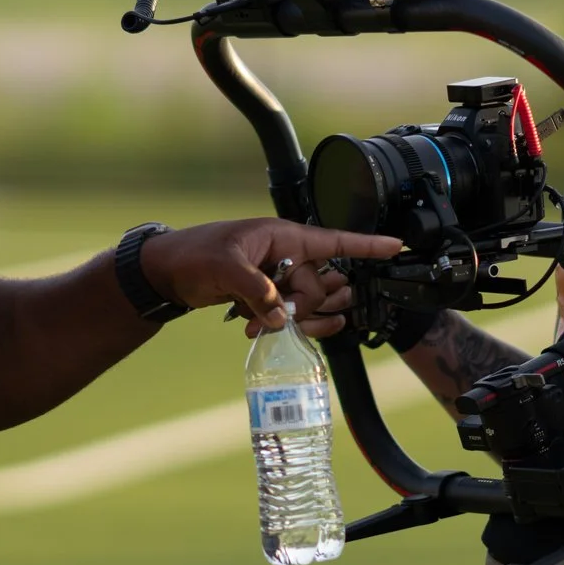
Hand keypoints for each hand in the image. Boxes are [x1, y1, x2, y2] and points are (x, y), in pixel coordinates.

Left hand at [141, 219, 403, 336]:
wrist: (166, 274)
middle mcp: (288, 256)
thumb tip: (280, 316)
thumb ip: (257, 291)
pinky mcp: (268, 296)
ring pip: (310, 304)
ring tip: (257, 322)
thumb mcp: (224, 268)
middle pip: (323, 285)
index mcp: (284, 237)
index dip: (367, 246)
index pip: (335, 240)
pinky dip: (277, 326)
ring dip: (292, 319)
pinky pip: (291, 315)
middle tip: (272, 312)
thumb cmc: (192, 256)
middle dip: (304, 304)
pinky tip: (253, 328)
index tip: (397, 246)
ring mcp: (279, 277)